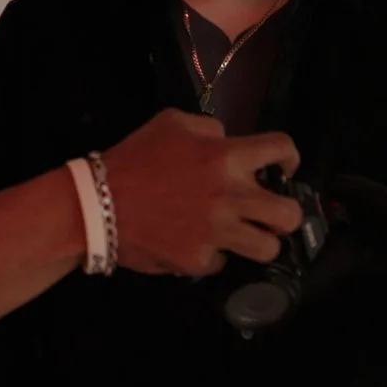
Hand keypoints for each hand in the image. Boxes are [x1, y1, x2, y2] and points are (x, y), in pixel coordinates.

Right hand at [95, 108, 303, 275]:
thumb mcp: (172, 123)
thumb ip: (210, 130)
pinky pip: (222, 262)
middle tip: (270, 213)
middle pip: (289, 215)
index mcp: (226, 157)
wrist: (96, 205)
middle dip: (287, 214)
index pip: (281, 149)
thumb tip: (229, 142)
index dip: (291, 157)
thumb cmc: (133, 159)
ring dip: (259, 241)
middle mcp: (230, 196)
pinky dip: (212, 255)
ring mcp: (216, 233)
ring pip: (268, 248)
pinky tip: (195, 244)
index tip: (285, 168)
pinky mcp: (198, 261)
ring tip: (243, 236)